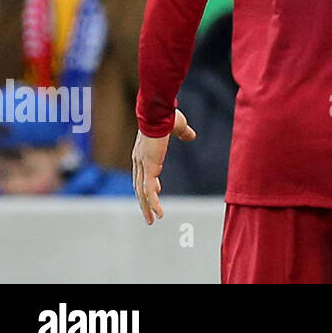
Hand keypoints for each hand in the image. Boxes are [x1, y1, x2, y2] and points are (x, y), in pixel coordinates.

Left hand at [132, 109, 196, 224]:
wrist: (159, 112)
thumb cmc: (167, 115)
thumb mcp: (178, 127)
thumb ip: (184, 133)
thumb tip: (191, 136)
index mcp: (144, 153)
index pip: (144, 174)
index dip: (149, 184)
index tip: (156, 193)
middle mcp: (140, 161)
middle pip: (140, 187)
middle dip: (145, 202)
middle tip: (149, 216)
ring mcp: (143, 165)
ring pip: (143, 192)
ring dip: (148, 208)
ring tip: (152, 220)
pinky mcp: (149, 168)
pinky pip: (149, 190)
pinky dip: (153, 203)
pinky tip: (158, 213)